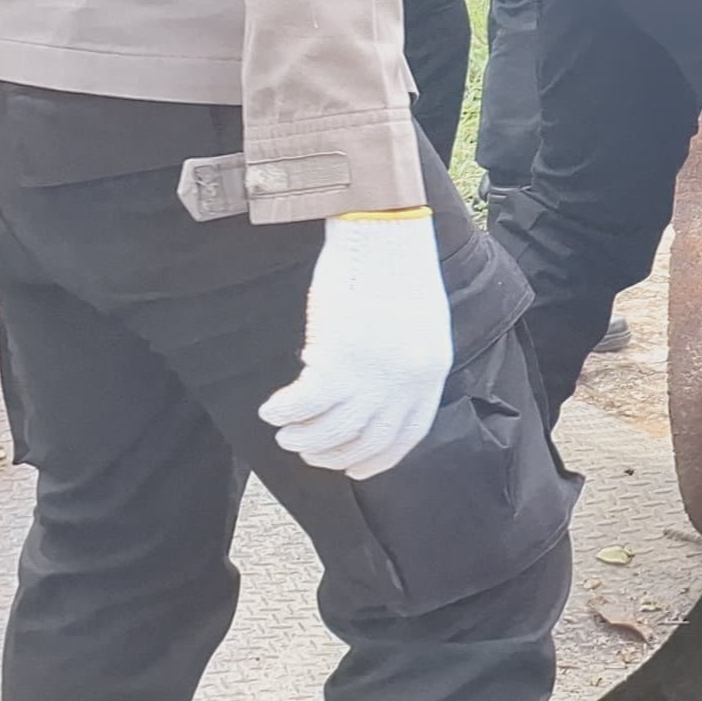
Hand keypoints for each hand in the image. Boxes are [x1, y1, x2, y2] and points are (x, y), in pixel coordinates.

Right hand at [259, 211, 452, 479]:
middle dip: (333, 454)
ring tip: (286, 434)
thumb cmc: (396, 267)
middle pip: (365, 440)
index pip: (407, 434)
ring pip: (332, 431)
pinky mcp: (338, 361)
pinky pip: (303, 406)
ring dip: (304, 439)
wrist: (385, 231)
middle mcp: (405, 382)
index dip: (378, 457)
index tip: (354, 469)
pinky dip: (283, 413)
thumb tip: (363, 390)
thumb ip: (398, 362)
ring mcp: (373, 375)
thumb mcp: (417, 323)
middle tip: (306, 450)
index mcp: (431, 372)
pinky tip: (270, 410)